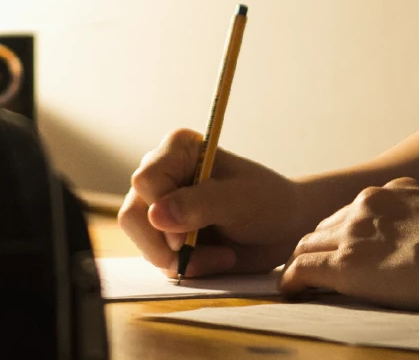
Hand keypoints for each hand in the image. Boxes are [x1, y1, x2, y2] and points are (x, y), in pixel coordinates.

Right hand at [117, 129, 309, 276]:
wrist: (284, 227)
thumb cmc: (269, 202)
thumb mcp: (241, 200)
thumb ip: (200, 204)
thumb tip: (155, 215)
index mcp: (178, 151)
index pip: (146, 181)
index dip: (161, 212)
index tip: (187, 236)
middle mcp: (162, 175)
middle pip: (133, 215)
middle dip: (165, 246)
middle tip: (204, 256)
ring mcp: (160, 206)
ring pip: (142, 242)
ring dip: (179, 260)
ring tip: (219, 257)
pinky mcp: (166, 234)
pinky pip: (157, 259)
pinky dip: (186, 268)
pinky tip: (215, 260)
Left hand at [279, 177, 418, 312]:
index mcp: (391, 191)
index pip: (353, 213)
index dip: (343, 234)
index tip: (342, 250)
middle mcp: (366, 204)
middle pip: (326, 227)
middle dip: (318, 246)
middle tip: (313, 269)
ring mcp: (353, 232)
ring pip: (308, 245)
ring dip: (301, 262)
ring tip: (296, 282)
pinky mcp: (345, 262)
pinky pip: (302, 269)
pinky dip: (291, 280)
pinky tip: (289, 293)